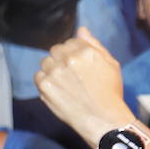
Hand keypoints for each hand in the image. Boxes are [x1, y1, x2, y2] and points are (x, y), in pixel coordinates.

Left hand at [34, 28, 136, 145]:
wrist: (102, 119)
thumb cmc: (110, 92)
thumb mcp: (111, 65)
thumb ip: (94, 45)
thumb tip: (81, 30)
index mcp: (85, 51)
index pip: (70, 42)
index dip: (74, 54)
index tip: (79, 67)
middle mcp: (68, 58)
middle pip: (56, 50)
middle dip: (62, 60)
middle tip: (72, 77)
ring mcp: (55, 71)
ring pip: (46, 62)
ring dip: (52, 70)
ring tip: (66, 85)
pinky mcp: (45, 85)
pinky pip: (39, 76)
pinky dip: (46, 82)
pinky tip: (59, 91)